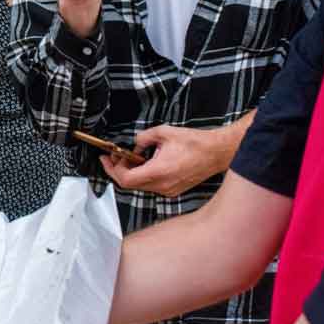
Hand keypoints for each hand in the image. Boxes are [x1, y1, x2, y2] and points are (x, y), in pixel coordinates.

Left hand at [99, 124, 231, 197]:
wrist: (216, 153)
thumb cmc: (194, 143)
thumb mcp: (163, 133)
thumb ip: (143, 138)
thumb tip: (135, 145)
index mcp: (158, 172)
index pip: (126, 179)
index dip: (112, 169)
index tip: (107, 158)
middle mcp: (162, 185)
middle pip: (130, 185)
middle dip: (118, 171)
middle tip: (113, 158)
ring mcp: (168, 190)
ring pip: (140, 187)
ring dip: (131, 174)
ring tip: (129, 158)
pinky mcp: (173, 190)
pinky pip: (152, 186)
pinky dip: (143, 176)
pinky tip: (144, 164)